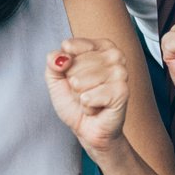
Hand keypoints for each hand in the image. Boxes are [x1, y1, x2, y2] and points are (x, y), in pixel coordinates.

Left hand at [45, 37, 133, 156]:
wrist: (87, 129)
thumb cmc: (75, 101)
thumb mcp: (56, 77)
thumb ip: (53, 60)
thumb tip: (62, 58)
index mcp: (101, 46)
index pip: (69, 46)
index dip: (64, 66)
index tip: (73, 75)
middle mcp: (114, 55)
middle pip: (74, 64)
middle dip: (73, 83)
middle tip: (84, 91)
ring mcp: (121, 72)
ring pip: (80, 81)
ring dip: (80, 96)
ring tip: (90, 100)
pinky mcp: (122, 92)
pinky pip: (88, 98)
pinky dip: (87, 107)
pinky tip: (96, 108)